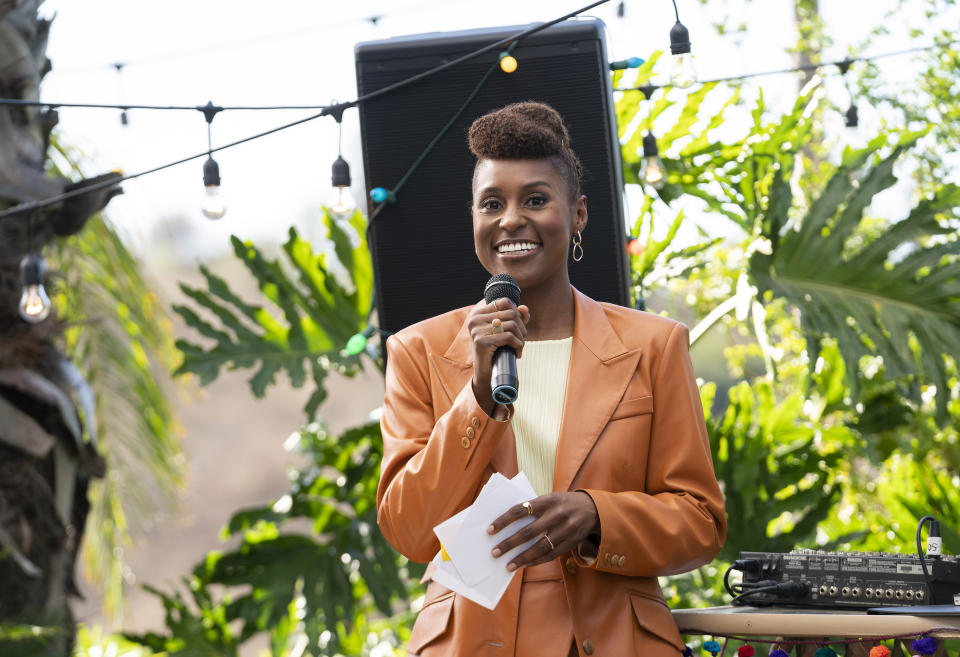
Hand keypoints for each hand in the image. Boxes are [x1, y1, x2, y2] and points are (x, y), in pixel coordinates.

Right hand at [466, 298, 529, 414]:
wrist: (486, 374)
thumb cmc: (497, 351)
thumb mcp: (507, 332)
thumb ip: (516, 318)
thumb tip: (524, 308)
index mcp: (478, 313)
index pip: (504, 302)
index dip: (517, 313)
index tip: (519, 327)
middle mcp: (474, 319)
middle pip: (511, 313)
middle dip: (521, 328)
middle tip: (521, 340)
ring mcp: (476, 330)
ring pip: (512, 325)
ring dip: (521, 338)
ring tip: (519, 347)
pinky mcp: (481, 341)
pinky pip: (509, 337)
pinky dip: (518, 346)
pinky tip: (517, 353)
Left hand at [486, 492, 599, 570]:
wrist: (593, 508)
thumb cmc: (563, 503)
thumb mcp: (550, 498)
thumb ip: (533, 508)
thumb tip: (508, 524)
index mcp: (548, 500)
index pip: (520, 510)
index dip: (503, 520)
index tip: (490, 530)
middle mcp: (557, 514)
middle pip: (529, 531)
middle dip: (510, 543)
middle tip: (495, 552)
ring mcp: (566, 529)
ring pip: (540, 547)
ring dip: (522, 558)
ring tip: (508, 565)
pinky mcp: (571, 542)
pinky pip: (551, 554)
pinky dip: (536, 561)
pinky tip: (525, 564)